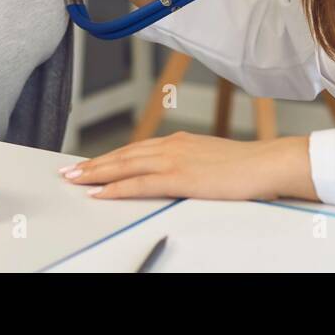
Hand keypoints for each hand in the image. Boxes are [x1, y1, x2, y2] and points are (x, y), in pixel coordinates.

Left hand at [59, 132, 316, 201]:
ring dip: (97, 173)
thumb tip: (176, 171)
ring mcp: (174, 160)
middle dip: (94, 164)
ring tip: (75, 180)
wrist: (266, 164)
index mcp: (179, 142)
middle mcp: (172, 146)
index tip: (90, 164)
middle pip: (123, 155)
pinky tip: (101, 193)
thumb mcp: (211, 159)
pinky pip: (139, 182)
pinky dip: (116, 187)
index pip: (135, 149)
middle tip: (69, 171)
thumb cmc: (245, 165)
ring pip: (125, 165)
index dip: (110, 157)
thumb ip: (190, 161)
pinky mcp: (179, 177)